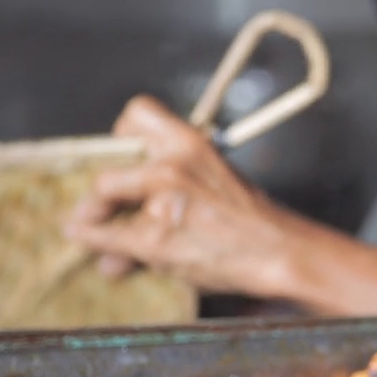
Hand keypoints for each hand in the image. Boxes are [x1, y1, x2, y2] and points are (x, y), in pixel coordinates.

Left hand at [64, 95, 294, 295]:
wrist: (279, 252)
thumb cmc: (251, 220)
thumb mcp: (215, 177)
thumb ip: (172, 177)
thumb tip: (133, 192)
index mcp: (191, 143)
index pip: (137, 114)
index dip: (121, 138)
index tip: (123, 159)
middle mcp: (172, 165)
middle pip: (107, 168)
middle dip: (99, 191)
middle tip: (104, 206)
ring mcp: (162, 201)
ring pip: (99, 204)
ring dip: (97, 223)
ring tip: (108, 241)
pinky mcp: (154, 238)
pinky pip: (105, 238)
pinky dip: (102, 248)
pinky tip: (114, 261)